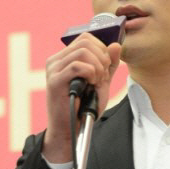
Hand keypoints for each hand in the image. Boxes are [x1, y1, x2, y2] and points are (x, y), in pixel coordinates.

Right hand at [43, 32, 121, 161]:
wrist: (70, 130)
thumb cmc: (83, 108)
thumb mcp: (101, 83)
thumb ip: (108, 65)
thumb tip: (116, 44)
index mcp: (64, 58)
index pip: (86, 38)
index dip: (102, 49)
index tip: (105, 68)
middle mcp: (56, 60)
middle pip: (86, 42)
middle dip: (102, 58)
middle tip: (102, 77)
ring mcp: (53, 69)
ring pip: (83, 52)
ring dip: (97, 67)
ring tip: (96, 82)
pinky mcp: (55, 80)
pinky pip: (77, 66)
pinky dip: (90, 73)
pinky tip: (90, 84)